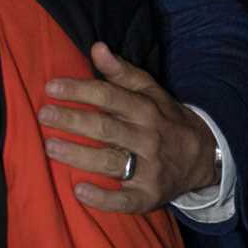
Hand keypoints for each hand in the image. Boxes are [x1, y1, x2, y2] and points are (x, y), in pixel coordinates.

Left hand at [38, 42, 218, 213]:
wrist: (205, 157)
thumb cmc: (164, 118)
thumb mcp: (150, 90)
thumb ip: (121, 71)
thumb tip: (96, 47)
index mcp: (145, 110)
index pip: (108, 96)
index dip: (79, 90)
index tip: (50, 88)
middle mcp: (148, 138)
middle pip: (106, 128)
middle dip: (72, 120)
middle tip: (42, 115)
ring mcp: (150, 169)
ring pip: (110, 162)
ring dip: (78, 156)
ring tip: (49, 147)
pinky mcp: (150, 196)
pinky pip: (126, 201)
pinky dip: (103, 199)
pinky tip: (79, 190)